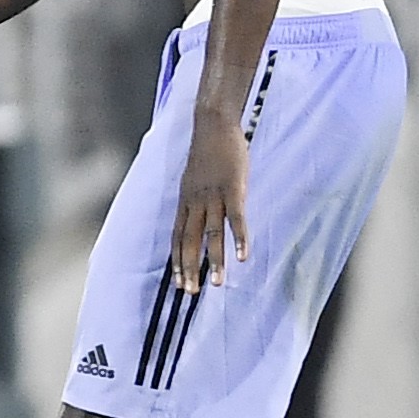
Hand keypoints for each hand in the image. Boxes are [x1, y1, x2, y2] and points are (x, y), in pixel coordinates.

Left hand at [169, 115, 249, 292]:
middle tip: (192, 292)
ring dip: (214, 260)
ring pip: (212, 234)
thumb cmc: (208, 153)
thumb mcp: (195, 180)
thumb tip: (199, 216)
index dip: (177, 261)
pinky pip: (236, 218)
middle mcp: (195, 202)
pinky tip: (243, 256)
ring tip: (217, 282)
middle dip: (190, 268)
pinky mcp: (233, 188)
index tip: (179, 283)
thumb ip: (196, 200)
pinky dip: (239, 238)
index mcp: (185, 201)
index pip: (176, 237)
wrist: (213, 125)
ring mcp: (213, 196)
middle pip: (189, 241)